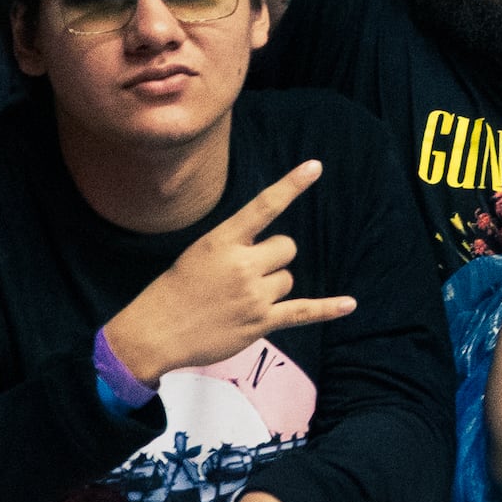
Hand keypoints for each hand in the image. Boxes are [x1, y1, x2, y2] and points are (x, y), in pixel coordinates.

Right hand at [105, 160, 361, 387]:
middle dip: (272, 258)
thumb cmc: (174, 290)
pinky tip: (349, 304)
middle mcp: (242, 265)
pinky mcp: (260, 323)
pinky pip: (302, 311)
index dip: (291, 185)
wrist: (152, 334)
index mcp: (223, 241)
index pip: (264, 206)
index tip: (315, 167)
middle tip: (242, 274)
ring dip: (271, 287)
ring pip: (287, 279)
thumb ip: (236, 244)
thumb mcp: (199, 252)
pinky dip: (327, 309)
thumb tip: (272, 246)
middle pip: (287, 248)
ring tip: (237, 299)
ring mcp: (253, 296)